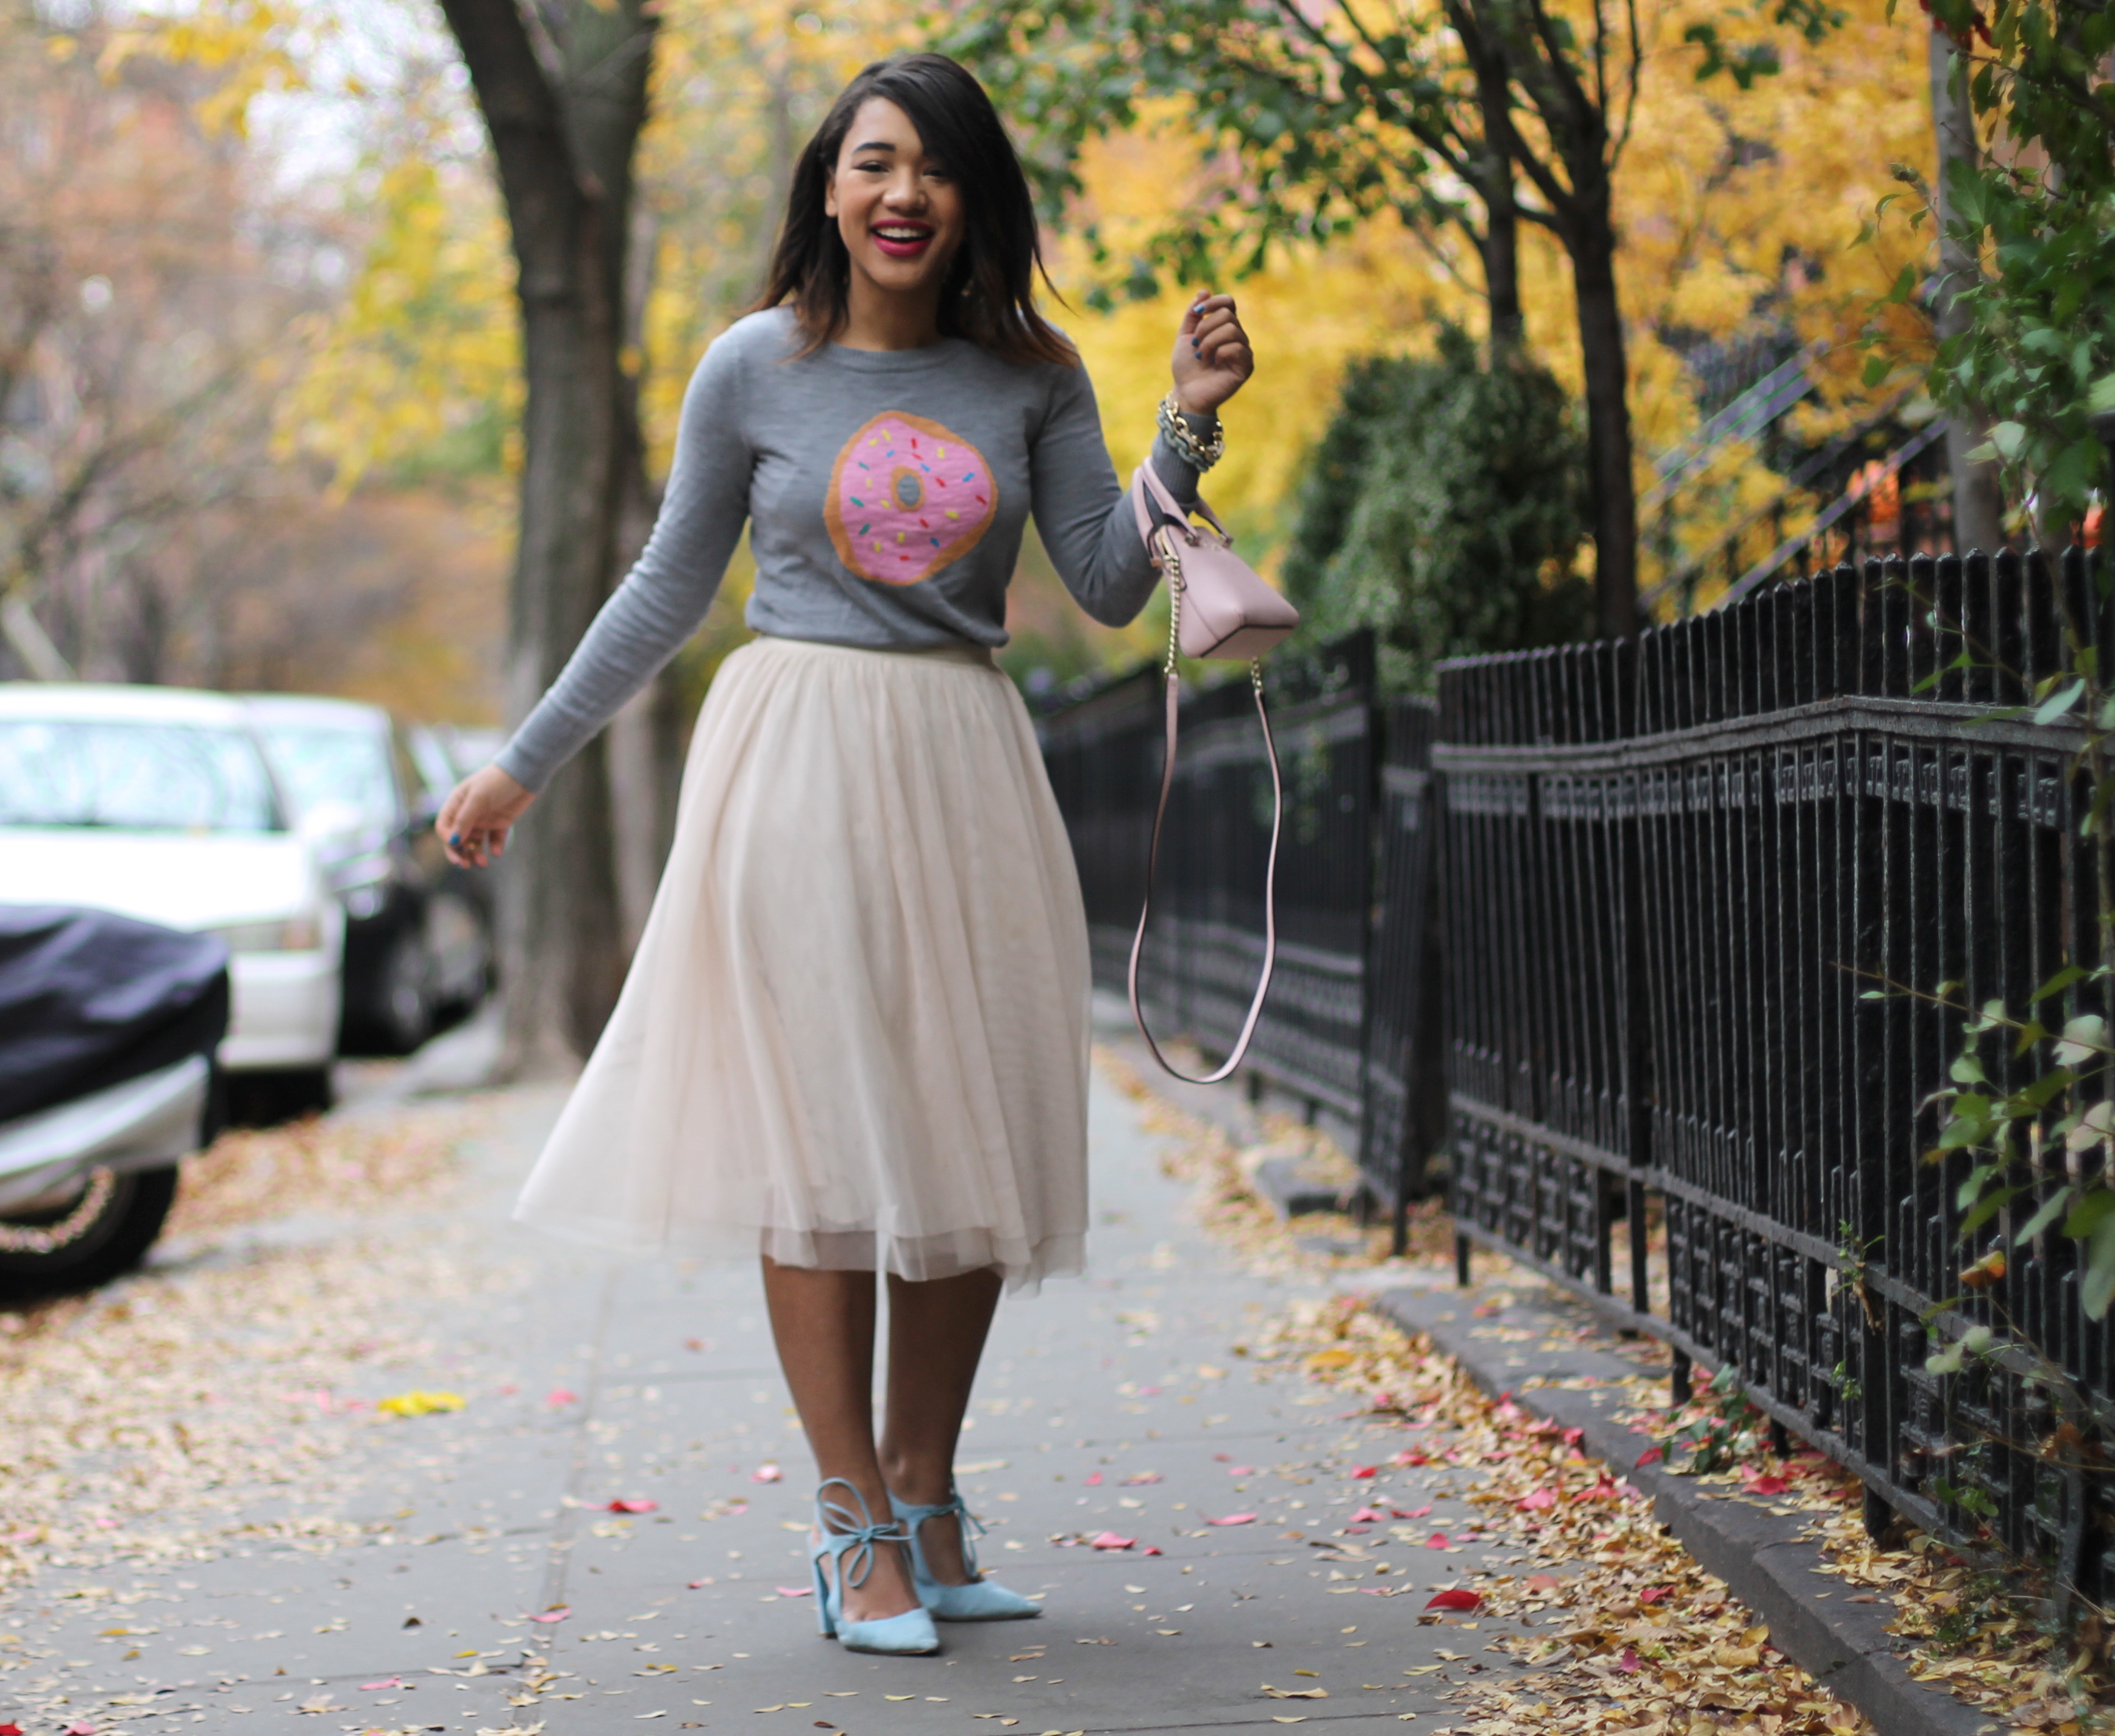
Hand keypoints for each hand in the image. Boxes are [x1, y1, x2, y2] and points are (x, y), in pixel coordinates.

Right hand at [437, 764, 534, 867]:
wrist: (524, 773)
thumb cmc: (496, 781)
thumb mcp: (478, 798)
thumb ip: (465, 820)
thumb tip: (453, 841)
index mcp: (457, 804)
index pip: (444, 827)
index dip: (448, 839)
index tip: (457, 847)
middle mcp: (469, 813)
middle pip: (459, 838)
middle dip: (460, 852)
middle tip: (465, 865)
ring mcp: (485, 818)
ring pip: (476, 842)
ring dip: (477, 853)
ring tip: (483, 862)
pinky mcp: (501, 822)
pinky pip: (495, 839)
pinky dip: (495, 846)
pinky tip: (497, 852)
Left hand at [1170, 292, 1253, 417]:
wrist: (1186, 393)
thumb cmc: (1186, 367)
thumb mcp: (1184, 336)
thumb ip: (1193, 314)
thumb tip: (1204, 291)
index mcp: (1223, 327)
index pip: (1228, 303)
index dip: (1214, 302)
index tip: (1197, 313)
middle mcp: (1236, 337)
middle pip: (1228, 315)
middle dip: (1205, 328)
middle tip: (1196, 345)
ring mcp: (1243, 351)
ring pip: (1232, 330)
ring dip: (1210, 342)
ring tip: (1202, 356)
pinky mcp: (1246, 367)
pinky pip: (1238, 348)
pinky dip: (1221, 352)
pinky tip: (1214, 363)